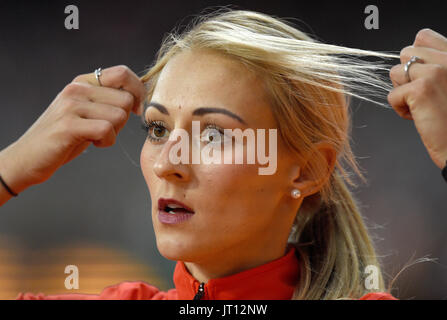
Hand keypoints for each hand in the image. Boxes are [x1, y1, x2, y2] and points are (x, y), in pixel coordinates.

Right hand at [0, 65, 145, 193]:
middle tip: (105, 129)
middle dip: (123, 120)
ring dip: (114, 133)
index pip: (122, 73)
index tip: (136, 110)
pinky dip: (106, 142)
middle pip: (126, 100)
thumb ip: (106, 100)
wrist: (28, 157)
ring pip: (119, 116)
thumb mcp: (86, 112)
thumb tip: (138, 98)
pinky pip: (107, 130)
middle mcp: (76, 89)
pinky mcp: (69, 125)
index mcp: (82, 82)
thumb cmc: (63, 137)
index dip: (138, 91)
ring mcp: (71, 105)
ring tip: (94, 137)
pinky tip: (92, 143)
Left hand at [388, 29, 446, 169]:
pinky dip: (401, 110)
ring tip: (423, 106)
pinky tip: (420, 117)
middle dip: (407, 76)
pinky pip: (392, 95)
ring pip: (395, 73)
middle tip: (424, 95)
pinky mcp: (420, 89)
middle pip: (405, 53)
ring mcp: (435, 71)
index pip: (423, 36)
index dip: (415, 57)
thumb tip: (411, 58)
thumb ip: (437, 65)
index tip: (422, 76)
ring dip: (403, 92)